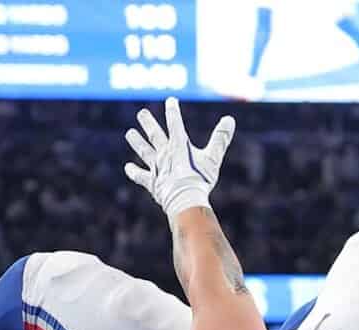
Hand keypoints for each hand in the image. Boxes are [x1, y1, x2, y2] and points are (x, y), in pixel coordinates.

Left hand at [123, 97, 235, 217]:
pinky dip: (134, 172)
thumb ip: (220, 139)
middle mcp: (165, 154)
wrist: (185, 199)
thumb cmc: (201, 179)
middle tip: (141, 113)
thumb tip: (230, 119)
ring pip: (144, 151)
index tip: (170, 101)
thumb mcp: (213, 158)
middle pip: (155, 135)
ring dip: (137, 142)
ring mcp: (157, 168)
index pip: (175, 123)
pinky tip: (128, 167)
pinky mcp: (152, 182)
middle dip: (148, 123)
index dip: (173, 111)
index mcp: (179, 146)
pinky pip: (141, 176)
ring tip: (129, 133)